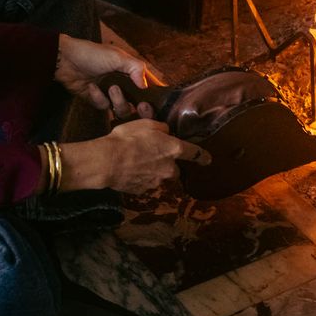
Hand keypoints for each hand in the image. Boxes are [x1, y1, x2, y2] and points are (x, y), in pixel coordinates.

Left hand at [55, 34, 153, 114]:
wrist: (66, 60)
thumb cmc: (92, 54)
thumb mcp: (118, 57)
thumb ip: (136, 68)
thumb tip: (146, 86)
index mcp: (131, 73)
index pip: (149, 88)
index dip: (153, 98)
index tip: (152, 103)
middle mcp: (124, 85)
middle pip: (138, 106)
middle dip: (140, 108)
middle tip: (139, 106)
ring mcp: (110, 94)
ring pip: (123, 110)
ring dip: (119, 101)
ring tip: (111, 89)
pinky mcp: (97, 101)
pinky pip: (104, 107)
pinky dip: (99, 98)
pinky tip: (92, 87)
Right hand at [63, 119, 210, 198]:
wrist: (107, 162)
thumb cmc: (126, 139)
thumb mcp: (145, 124)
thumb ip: (160, 128)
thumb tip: (166, 132)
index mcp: (173, 149)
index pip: (195, 154)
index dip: (203, 157)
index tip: (208, 160)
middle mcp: (169, 168)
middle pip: (175, 169)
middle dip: (168, 165)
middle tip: (153, 157)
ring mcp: (157, 182)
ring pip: (160, 178)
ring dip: (153, 172)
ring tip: (137, 164)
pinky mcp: (144, 191)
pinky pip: (146, 184)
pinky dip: (141, 179)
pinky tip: (129, 172)